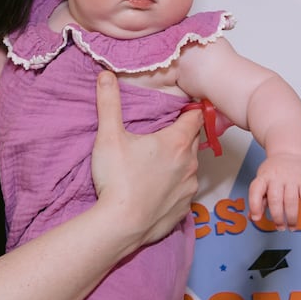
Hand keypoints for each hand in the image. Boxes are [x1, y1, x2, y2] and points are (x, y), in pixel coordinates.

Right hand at [90, 71, 200, 249]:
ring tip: (154, 167)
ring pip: (190, 168)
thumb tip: (106, 75)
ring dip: (178, 164)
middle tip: (158, 138)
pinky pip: (184, 193)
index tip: (180, 109)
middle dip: (180, 138)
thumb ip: (109, 103)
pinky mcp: (184, 210)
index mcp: (176, 142)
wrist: (120, 225)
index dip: (188, 110)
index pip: (194, 117)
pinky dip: (174, 189)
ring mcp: (189, 188)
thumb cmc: (117, 179)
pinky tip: (156, 190)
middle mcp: (190, 164)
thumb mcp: (109, 136)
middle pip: (192, 142)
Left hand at [248, 152, 300, 228]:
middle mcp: (277, 177)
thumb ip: (258, 199)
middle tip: (279, 227)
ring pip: (291, 200)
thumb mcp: (263, 181)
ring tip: (292, 227)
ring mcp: (292, 178)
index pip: (256, 190)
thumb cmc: (275, 171)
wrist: (291, 153)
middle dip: (277, 217)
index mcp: (264, 177)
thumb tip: (253, 217)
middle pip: (275, 199)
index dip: (254, 205)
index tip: (256, 218)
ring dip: (291, 217)